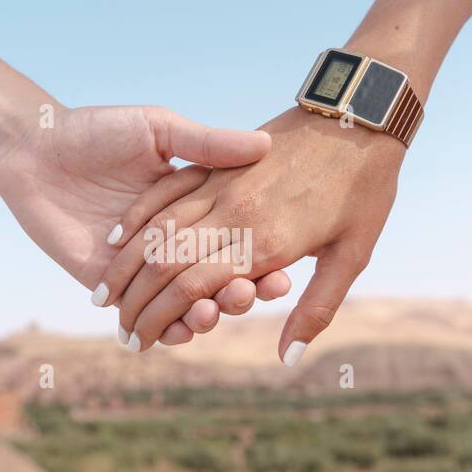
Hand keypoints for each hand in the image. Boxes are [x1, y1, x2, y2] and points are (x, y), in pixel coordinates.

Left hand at [0, 102, 290, 344]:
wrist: (36, 148)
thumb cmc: (99, 130)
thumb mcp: (159, 129)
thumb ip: (207, 144)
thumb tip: (264, 145)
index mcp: (197, 208)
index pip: (241, 243)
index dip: (265, 263)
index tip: (283, 273)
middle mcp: (176, 243)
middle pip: (220, 281)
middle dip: (238, 295)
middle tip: (245, 293)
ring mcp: (144, 269)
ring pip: (186, 306)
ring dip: (205, 317)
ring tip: (209, 313)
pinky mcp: (109, 286)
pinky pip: (144, 319)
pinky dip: (166, 332)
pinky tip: (179, 332)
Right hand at [98, 105, 403, 361]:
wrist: (362, 112)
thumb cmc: (367, 190)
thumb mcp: (352, 256)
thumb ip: (315, 309)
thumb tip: (288, 359)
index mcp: (264, 243)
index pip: (194, 290)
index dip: (162, 320)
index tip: (141, 343)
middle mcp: (235, 214)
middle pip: (167, 265)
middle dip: (137, 303)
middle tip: (120, 332)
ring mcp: (222, 183)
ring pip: (159, 229)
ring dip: (127, 265)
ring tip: (104, 296)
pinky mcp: (217, 160)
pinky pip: (166, 190)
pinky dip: (139, 216)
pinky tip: (118, 237)